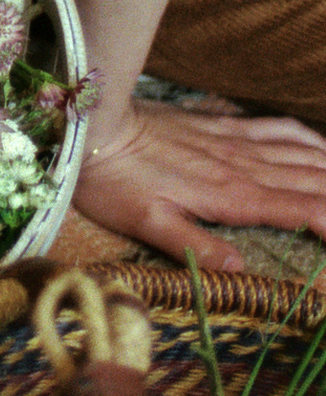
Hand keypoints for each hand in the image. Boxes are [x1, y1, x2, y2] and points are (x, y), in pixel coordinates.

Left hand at [74, 99, 325, 271]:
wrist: (94, 124)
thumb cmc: (114, 180)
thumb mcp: (147, 224)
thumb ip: (197, 247)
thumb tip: (243, 271)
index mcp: (232, 195)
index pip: (301, 209)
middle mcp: (244, 165)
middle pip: (312, 180)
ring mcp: (236, 141)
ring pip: (302, 152)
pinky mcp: (223, 125)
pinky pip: (277, 128)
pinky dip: (308, 137)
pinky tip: (322, 145)